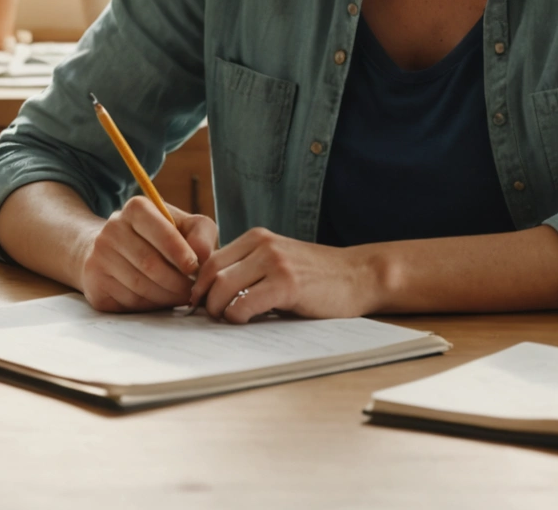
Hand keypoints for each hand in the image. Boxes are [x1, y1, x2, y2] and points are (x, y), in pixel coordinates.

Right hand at [76, 196, 218, 311]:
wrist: (110, 249)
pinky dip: (150, 305)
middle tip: (192, 290)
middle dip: (177, 282)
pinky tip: (158, 299)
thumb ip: (200, 234)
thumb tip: (202, 256)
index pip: (161, 231)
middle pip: (150, 264)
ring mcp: (98, 257)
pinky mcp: (94, 284)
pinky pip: (128, 302)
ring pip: (140, 286)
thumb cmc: (156, 238)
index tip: (193, 268)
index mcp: (136, 208)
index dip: (180, 252)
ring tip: (180, 296)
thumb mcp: (182, 225)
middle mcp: (112, 229)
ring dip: (166, 297)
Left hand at [188, 227, 380, 323]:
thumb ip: (250, 268)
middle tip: (207, 317)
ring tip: (227, 320)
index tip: (198, 303)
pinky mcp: (287, 284)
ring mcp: (275, 262)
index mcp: (257, 237)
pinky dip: (237, 317)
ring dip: (218, 310)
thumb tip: (211, 292)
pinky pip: (244, 304)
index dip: (199, 285)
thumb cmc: (318, 276)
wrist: (358, 275)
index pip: (211, 259)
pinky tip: (246, 321)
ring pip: (222, 288)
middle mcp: (263, 244)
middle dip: (203, 299)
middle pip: (211, 273)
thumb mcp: (279, 261)